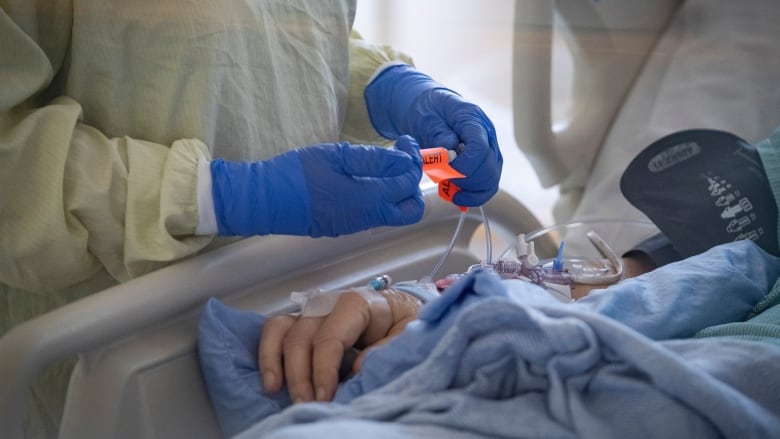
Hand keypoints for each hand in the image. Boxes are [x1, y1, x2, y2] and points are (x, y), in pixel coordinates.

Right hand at [210, 136, 423, 236]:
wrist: (263, 200)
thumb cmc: (296, 174)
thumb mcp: (336, 156)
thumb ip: (374, 159)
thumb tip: (403, 160)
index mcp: (368, 199)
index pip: (407, 184)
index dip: (412, 161)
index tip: (405, 142)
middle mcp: (367, 218)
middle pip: (410, 211)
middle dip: (412, 184)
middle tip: (400, 160)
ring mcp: (355, 225)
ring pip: (392, 214)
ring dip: (396, 191)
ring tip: (382, 165)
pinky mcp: (343, 226)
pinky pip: (373, 215)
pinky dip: (380, 197)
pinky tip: (365, 177)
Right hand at [258, 288, 420, 402]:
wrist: (401, 309)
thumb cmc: (404, 321)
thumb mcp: (409, 330)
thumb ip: (388, 347)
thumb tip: (359, 367)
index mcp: (356, 303)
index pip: (330, 337)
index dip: (323, 369)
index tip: (325, 396)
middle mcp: (327, 304)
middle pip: (301, 337)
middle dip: (300, 374)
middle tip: (307, 404)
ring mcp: (312, 313)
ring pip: (281, 331)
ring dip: (275, 363)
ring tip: (276, 390)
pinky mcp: (303, 323)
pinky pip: (276, 331)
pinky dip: (268, 353)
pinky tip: (271, 381)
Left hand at [365, 64, 502, 206]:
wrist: (427, 108)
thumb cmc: (425, 110)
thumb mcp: (425, 117)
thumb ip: (438, 132)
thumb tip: (450, 149)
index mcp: (472, 118)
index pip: (480, 148)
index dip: (464, 166)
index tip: (444, 172)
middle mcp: (486, 133)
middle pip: (489, 167)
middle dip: (464, 180)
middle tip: (441, 179)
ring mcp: (488, 148)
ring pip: (491, 179)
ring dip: (468, 190)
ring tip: (446, 187)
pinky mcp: (484, 162)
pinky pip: (487, 185)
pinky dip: (473, 196)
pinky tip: (456, 196)